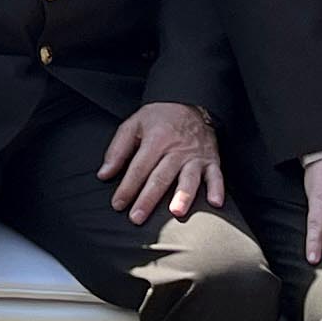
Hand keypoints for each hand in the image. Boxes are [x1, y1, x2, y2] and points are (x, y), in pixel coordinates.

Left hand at [98, 101, 225, 223]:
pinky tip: (215, 203)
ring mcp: (195, 156)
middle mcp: (177, 150)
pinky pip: (216, 176)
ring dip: (183, 195)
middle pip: (161, 177)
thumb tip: (104, 174)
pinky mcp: (212, 160)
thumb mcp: (133, 125)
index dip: (127, 187)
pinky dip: (217, 189)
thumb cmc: (159, 118)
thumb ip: (117, 150)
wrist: (190, 102)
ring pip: (189, 178)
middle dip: (148, 199)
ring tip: (176, 212)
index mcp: (156, 140)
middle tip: (137, 218)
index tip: (118, 204)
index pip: (139, 168)